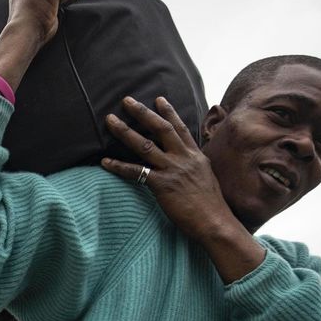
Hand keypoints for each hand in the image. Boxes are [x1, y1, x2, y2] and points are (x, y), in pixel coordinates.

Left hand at [101, 98, 266, 282]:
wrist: (216, 221)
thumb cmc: (211, 206)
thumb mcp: (206, 177)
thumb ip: (195, 166)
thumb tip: (188, 163)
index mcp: (195, 156)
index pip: (180, 128)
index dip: (169, 112)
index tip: (158, 98)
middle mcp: (184, 158)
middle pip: (161, 128)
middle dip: (143, 112)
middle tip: (126, 100)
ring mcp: (172, 170)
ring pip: (144, 145)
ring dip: (125, 131)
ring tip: (110, 120)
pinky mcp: (162, 185)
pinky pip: (136, 172)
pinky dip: (119, 166)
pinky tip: (105, 161)